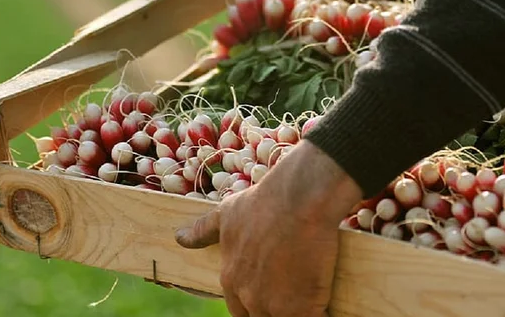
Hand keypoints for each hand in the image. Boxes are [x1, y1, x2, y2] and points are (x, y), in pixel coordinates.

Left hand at [175, 140, 362, 316]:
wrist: (298, 199)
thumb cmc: (264, 202)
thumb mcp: (227, 213)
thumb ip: (204, 230)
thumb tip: (179, 237)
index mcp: (230, 278)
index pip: (239, 308)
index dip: (256, 303)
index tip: (273, 293)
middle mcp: (248, 297)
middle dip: (275, 311)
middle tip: (293, 294)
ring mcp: (274, 306)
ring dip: (295, 311)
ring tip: (310, 298)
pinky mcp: (301, 309)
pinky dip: (319, 314)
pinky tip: (325, 306)